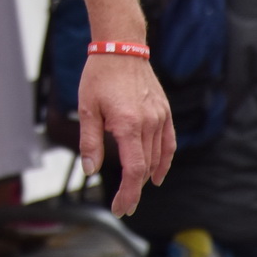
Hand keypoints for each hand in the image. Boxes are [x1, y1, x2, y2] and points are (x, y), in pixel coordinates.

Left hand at [78, 53, 174, 216]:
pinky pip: (168, 143)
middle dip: (134, 190)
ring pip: (157, 157)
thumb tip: (90, 170)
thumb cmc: (99, 76)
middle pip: (146, 168)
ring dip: (146, 177)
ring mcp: (160, 117)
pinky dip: (164, 161)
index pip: (133, 170)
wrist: (121, 48)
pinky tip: (157, 174)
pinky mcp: (165, 112)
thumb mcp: (87, 109)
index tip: (121, 208)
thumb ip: (90, 142)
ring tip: (133, 190)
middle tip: (123, 205)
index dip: (128, 193)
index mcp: (128, 125)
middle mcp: (148, 123)